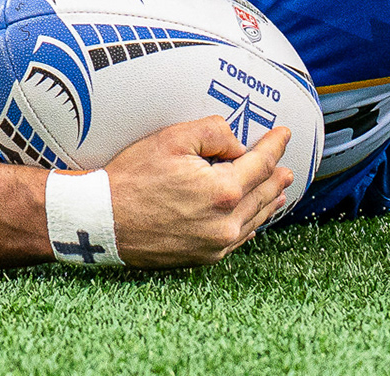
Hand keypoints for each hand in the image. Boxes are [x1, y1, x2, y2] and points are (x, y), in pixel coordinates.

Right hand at [102, 117, 294, 268]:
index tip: (284, 134)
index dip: (274, 146)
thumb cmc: (132, 178)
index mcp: (222, 192)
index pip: (260, 164)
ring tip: (279, 191)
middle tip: (287, 167)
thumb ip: (214, 132)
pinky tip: (253, 221)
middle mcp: (225, 223)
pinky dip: (250, 225)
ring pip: (253, 219)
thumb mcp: (172, 139)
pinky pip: (237, 240)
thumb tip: (238, 145)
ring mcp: (215, 244)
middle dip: (276, 177)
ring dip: (268, 202)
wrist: (102, 221)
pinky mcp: (202, 257)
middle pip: (262, 194)